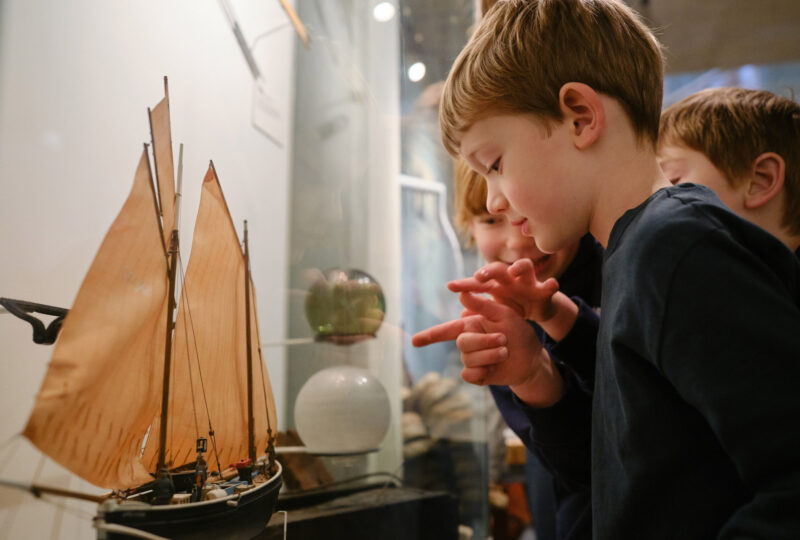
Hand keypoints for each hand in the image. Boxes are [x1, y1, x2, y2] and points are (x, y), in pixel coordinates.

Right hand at [412, 292, 562, 405]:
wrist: (532, 357)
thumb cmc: (519, 332)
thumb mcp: (503, 314)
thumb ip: (482, 306)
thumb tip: (462, 293)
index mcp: (471, 325)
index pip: (445, 330)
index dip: (429, 335)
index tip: (413, 341)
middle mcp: (468, 342)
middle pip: (462, 342)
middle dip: (484, 341)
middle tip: (503, 339)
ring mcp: (472, 359)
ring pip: (468, 359)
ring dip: (490, 355)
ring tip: (505, 351)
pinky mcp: (477, 375)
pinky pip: (469, 374)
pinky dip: (483, 371)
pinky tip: (495, 368)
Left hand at [447, 260, 559, 321]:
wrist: (537, 308)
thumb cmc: (512, 305)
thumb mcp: (495, 311)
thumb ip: (480, 312)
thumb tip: (461, 317)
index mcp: (494, 285)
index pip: (477, 283)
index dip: (464, 284)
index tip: (450, 286)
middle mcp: (509, 279)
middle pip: (497, 269)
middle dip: (489, 271)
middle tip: (480, 276)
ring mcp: (527, 282)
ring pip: (524, 267)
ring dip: (518, 267)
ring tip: (514, 271)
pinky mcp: (543, 290)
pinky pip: (548, 285)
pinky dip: (550, 284)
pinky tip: (551, 284)